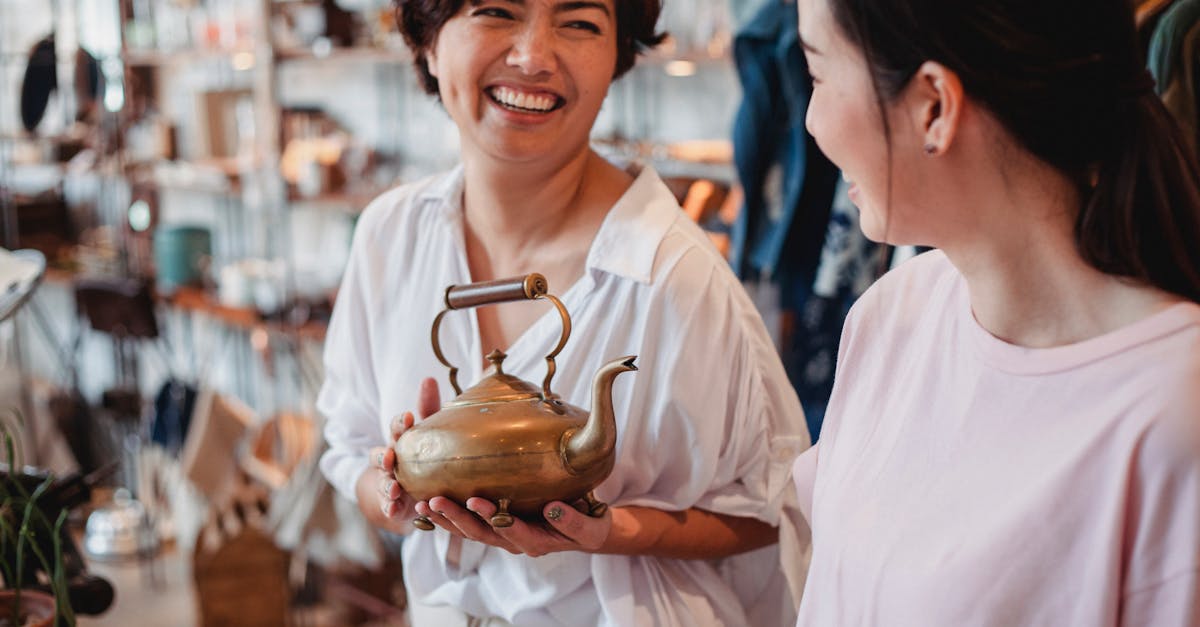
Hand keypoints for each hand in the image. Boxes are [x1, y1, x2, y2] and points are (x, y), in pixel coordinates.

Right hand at [355, 378, 440, 531]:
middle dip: (384, 457)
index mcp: (400, 439)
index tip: (409, 417)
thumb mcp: (429, 430)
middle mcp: (390, 460)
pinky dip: (390, 507)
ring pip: (384, 482)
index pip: (397, 427)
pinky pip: (389, 505)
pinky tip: (394, 509)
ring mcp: (390, 482)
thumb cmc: (423, 452)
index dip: (402, 422)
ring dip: (387, 485)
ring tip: (395, 488)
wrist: (417, 486)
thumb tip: (428, 378)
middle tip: (391, 456)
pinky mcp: (394, 502)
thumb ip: (429, 407)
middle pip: (381, 456)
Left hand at [414, 496, 611, 556]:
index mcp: (538, 541)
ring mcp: (504, 536)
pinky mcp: (497, 527)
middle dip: (457, 518)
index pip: (511, 530)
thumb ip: (573, 520)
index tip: (477, 501)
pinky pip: (469, 526)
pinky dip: (449, 518)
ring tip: (424, 505)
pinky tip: (429, 507)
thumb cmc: (590, 525)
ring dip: (447, 519)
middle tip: (435, 501)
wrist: (586, 531)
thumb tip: (552, 507)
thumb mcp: (591, 526)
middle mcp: (516, 542)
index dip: (493, 516)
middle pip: (482, 533)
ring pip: (470, 532)